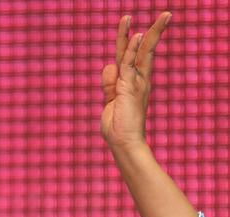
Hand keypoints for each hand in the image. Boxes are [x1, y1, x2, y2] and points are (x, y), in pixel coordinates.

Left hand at [101, 12, 171, 149]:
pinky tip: (136, 36)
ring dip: (145, 33)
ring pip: (141, 52)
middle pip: (144, 50)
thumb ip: (109, 84)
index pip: (133, 57)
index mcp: (133, 83)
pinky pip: (130, 64)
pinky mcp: (129, 88)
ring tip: (153, 16)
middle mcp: (138, 80)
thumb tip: (109, 65)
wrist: (123, 143)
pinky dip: (132, 50)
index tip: (132, 26)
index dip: (131, 41)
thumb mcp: (110, 101)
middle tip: (167, 13)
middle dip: (154, 31)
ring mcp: (136, 83)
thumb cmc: (117, 126)